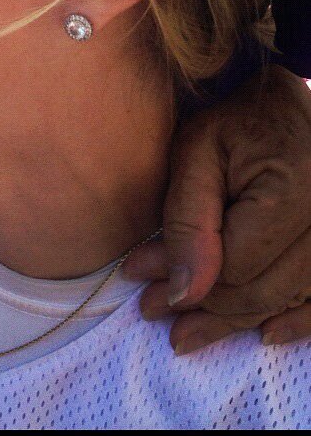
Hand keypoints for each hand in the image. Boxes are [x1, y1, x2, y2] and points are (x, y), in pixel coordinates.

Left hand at [123, 64, 310, 353]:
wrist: (283, 100)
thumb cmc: (234, 118)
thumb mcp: (196, 152)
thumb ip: (189, 220)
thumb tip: (183, 292)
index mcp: (292, 195)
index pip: (236, 268)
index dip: (186, 281)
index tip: (140, 282)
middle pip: (262, 292)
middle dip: (203, 308)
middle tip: (153, 311)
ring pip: (289, 301)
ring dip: (236, 321)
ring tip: (189, 332)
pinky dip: (296, 321)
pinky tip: (262, 335)